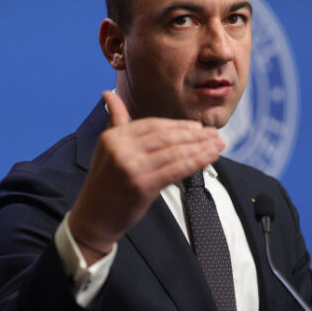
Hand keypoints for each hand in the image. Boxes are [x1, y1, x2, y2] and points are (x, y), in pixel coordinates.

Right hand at [69, 91, 224, 263]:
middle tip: (214, 134)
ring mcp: (130, 167)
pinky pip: (175, 170)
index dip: (178, 125)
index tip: (197, 127)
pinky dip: (196, 162)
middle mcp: (120, 149)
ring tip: (218, 144)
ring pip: (174, 152)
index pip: (152, 125)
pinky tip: (210, 158)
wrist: (94, 218)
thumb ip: (114, 120)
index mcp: (113, 137)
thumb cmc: (105, 183)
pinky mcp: (142, 186)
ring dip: (201, 147)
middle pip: (166, 137)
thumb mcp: (106, 148)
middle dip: (194, 135)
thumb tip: (108, 93)